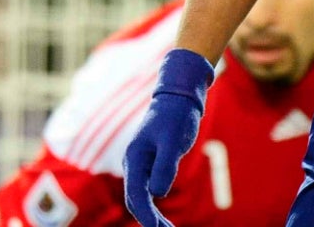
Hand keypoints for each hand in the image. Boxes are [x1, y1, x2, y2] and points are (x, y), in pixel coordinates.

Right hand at [121, 49, 215, 226]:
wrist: (179, 99)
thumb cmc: (176, 117)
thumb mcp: (173, 141)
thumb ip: (164, 166)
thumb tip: (158, 193)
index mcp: (135, 158)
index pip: (136, 194)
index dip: (146, 215)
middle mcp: (134, 164)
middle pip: (136, 199)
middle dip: (149, 220)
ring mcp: (141, 165)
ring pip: (142, 197)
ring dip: (152, 217)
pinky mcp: (151, 165)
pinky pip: (149, 191)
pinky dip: (155, 206)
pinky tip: (163, 218)